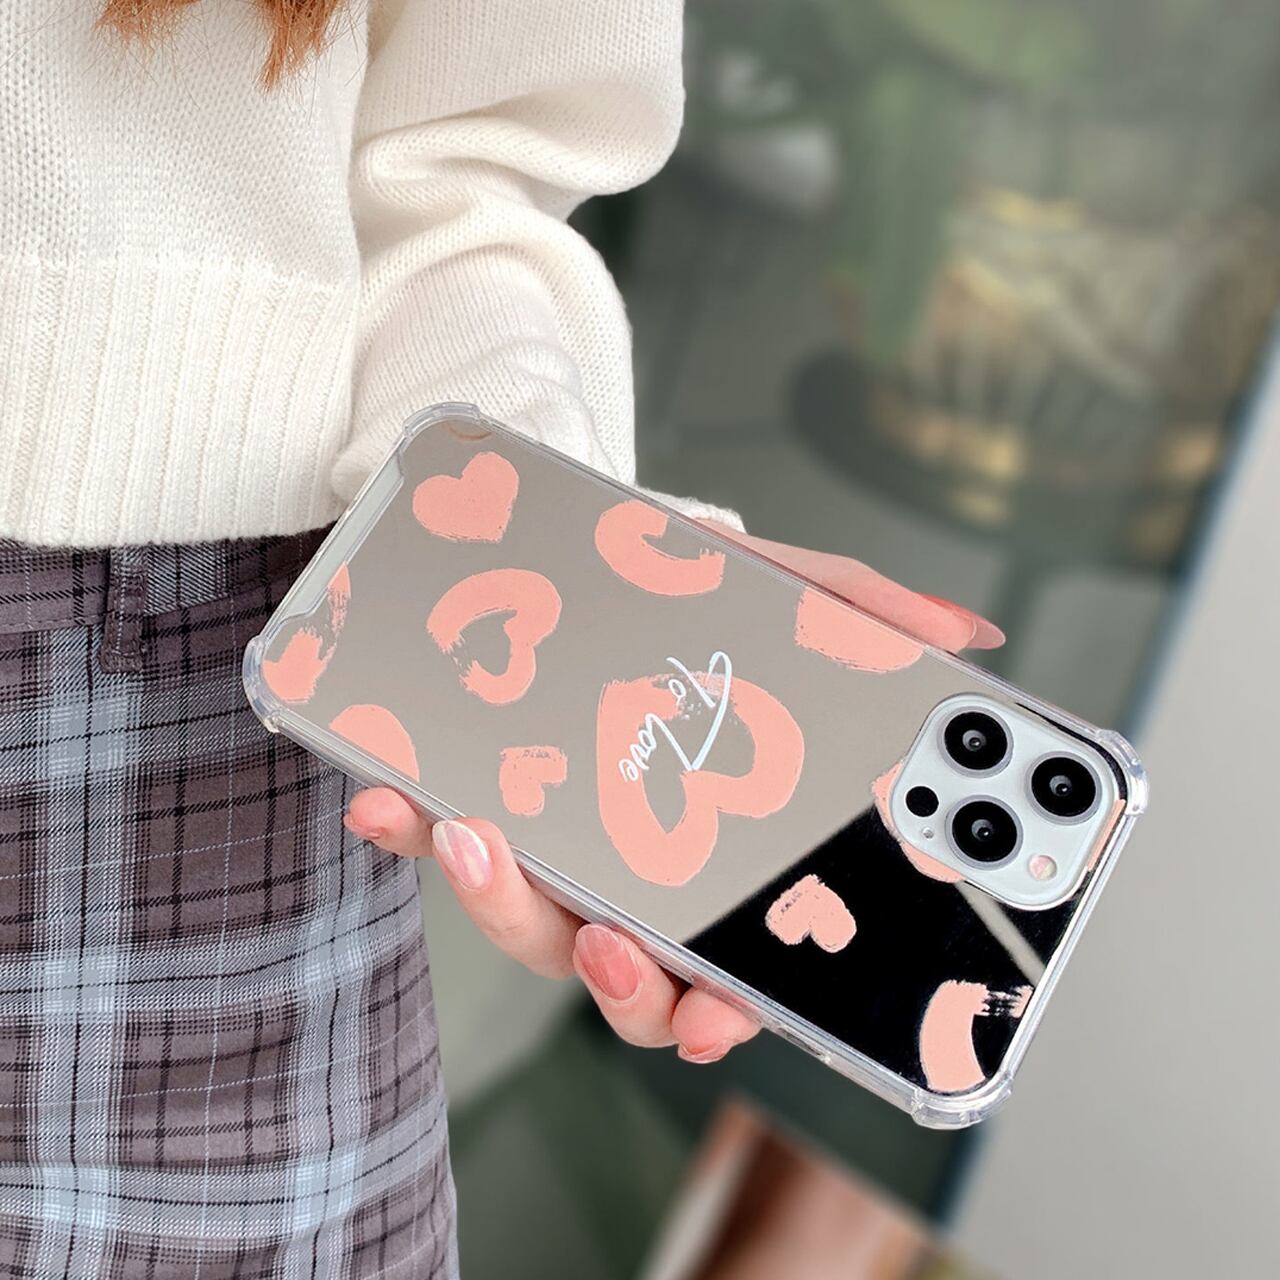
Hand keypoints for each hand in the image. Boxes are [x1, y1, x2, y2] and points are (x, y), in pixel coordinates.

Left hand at [343, 527, 1002, 1064]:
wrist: (594, 560)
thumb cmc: (702, 604)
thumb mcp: (785, 596)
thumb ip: (864, 617)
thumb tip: (968, 638)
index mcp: (724, 859)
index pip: (734, 969)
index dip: (725, 1012)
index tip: (716, 1015)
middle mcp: (642, 879)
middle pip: (630, 982)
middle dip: (618, 984)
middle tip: (606, 942)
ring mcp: (560, 853)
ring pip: (533, 930)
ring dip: (503, 906)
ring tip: (481, 840)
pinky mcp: (485, 812)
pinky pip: (444, 846)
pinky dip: (413, 832)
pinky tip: (389, 796)